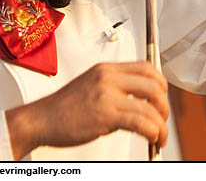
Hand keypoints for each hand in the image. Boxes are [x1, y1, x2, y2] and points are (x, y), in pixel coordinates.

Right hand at [6, 61, 168, 158]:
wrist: (41, 119)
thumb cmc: (64, 107)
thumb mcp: (92, 84)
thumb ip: (114, 85)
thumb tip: (140, 97)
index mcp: (106, 69)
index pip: (146, 67)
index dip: (161, 82)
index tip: (162, 96)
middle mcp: (108, 78)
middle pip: (153, 85)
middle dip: (164, 105)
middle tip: (163, 118)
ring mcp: (106, 96)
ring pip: (149, 107)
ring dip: (161, 124)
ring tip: (160, 135)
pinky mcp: (105, 116)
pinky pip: (139, 122)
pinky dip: (152, 132)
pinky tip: (152, 138)